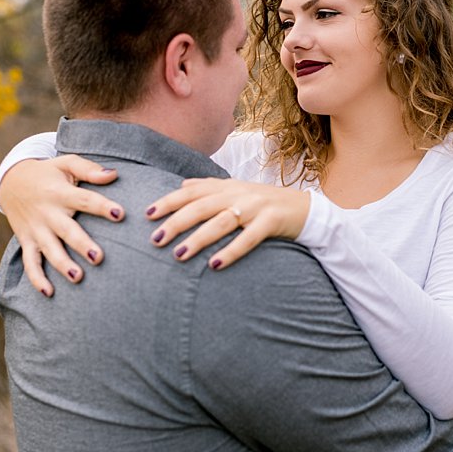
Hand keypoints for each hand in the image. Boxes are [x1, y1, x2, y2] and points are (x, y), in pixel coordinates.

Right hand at [0, 155, 123, 296]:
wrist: (10, 181)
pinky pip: (30, 262)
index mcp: (61, 193)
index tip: (120, 214)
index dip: (102, 207)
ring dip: (62, 265)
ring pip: (49, 250)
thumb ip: (89, 169)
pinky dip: (36, 278)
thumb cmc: (48, 174)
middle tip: (98, 257)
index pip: (85, 200)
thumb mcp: (66, 163)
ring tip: (78, 278)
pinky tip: (49, 293)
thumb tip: (114, 175)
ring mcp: (36, 229)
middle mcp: (48, 213)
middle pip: (67, 230)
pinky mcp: (27, 240)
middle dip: (81, 244)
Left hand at [145, 177, 310, 269]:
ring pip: (221, 222)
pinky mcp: (271, 222)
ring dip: (198, 239)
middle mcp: (238, 194)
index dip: (169, 201)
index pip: (192, 191)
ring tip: (178, 254)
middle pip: (201, 207)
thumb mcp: (238, 190)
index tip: (148, 214)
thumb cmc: (265, 204)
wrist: (305, 209)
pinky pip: (249, 239)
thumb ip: (210, 188)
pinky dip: (231, 251)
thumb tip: (182, 186)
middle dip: (176, 222)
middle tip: (155, 239)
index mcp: (227, 186)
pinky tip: (215, 265)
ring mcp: (255, 207)